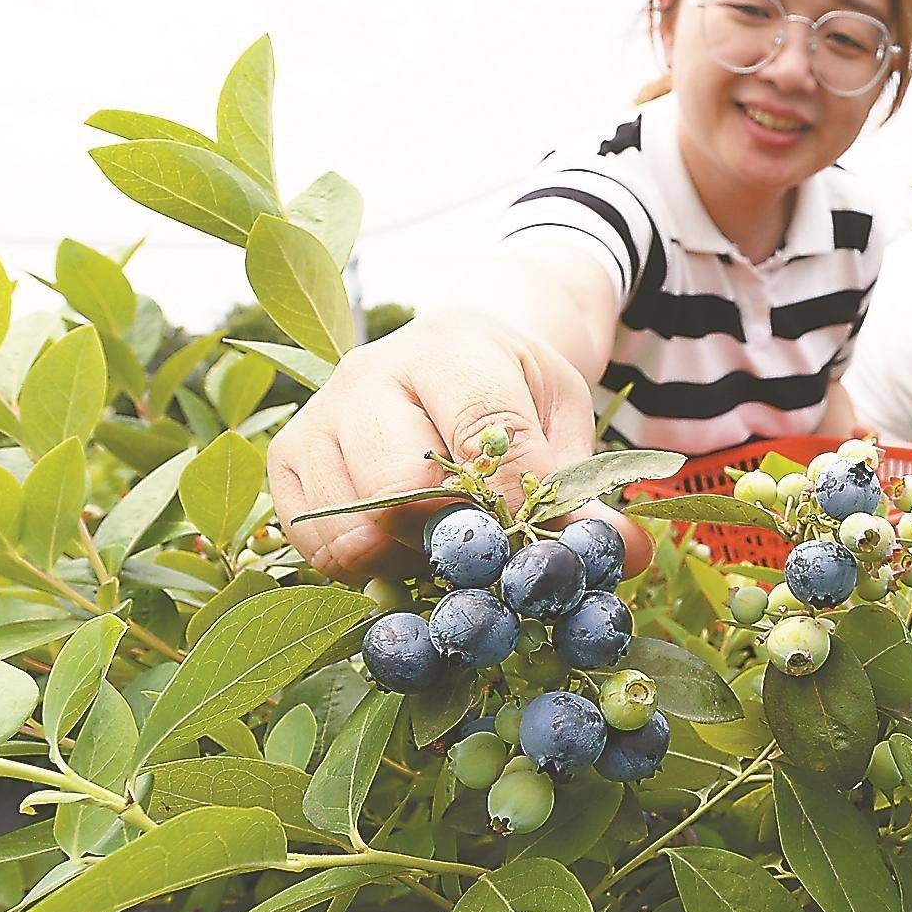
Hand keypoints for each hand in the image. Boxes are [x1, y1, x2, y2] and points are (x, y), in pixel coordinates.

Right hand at [267, 310, 647, 583]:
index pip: (481, 434)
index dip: (511, 503)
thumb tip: (622, 555)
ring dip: (404, 560)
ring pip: (352, 523)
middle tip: (484, 556)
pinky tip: (397, 548)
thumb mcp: (563, 420)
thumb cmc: (514, 392)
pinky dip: (357, 564)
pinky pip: (310, 538)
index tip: (530, 540)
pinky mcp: (288, 453)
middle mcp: (372, 370)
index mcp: (455, 347)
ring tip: (441, 549)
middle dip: (452, 541)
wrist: (454, 353)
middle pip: (402, 487)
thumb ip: (585, 489)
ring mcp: (321, 411)